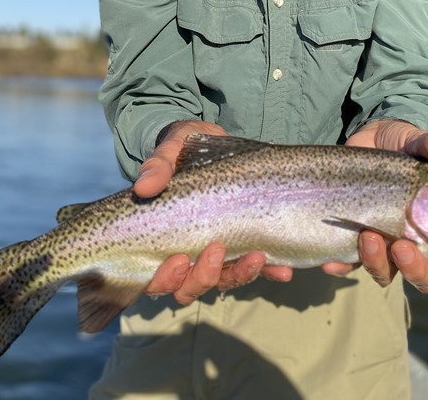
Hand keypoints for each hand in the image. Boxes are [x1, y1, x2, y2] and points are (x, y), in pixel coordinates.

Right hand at [136, 121, 292, 303]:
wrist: (211, 141)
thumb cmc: (181, 152)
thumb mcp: (169, 152)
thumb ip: (158, 167)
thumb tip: (144, 187)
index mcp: (163, 240)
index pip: (157, 278)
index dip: (166, 279)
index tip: (179, 259)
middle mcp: (189, 254)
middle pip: (191, 287)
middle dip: (203, 278)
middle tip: (217, 249)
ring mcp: (219, 253)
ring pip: (225, 281)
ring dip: (240, 274)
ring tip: (256, 256)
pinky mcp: (246, 244)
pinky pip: (259, 268)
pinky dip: (270, 272)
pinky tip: (283, 270)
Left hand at [323, 120, 427, 290]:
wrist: (368, 141)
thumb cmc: (404, 146)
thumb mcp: (415, 142)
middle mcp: (420, 243)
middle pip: (427, 278)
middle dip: (415, 270)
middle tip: (402, 246)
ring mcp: (387, 245)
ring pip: (387, 274)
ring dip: (378, 263)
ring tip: (367, 235)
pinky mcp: (356, 241)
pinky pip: (349, 266)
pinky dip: (342, 267)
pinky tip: (333, 261)